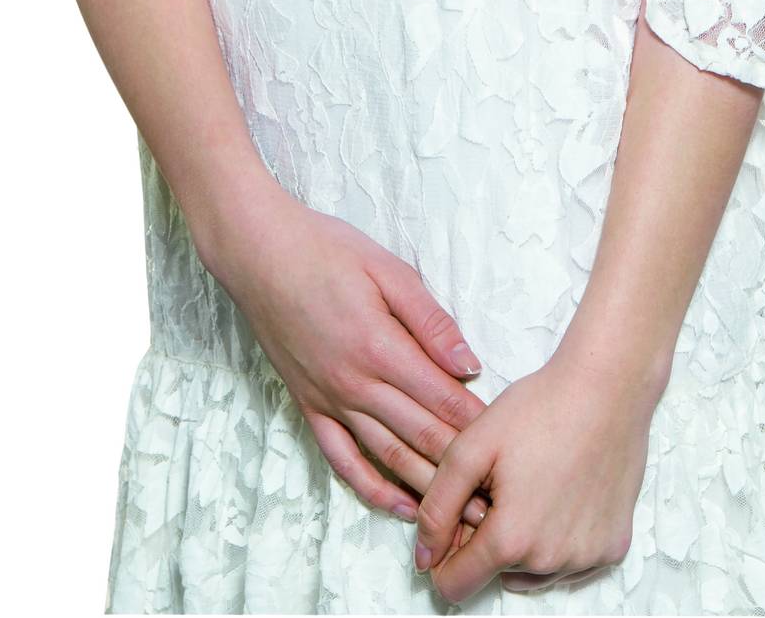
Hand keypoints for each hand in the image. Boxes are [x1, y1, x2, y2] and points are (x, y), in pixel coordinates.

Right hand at [210, 190, 491, 531]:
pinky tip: (398, 506)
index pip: (440, 397)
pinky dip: (372, 488)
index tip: (506, 444)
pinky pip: (342, 459)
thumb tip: (468, 363)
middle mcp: (355, 383)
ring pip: (386, 455)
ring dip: (425, 487)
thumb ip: (430, 320)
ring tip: (459, 514)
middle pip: (419, 435)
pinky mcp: (309, 406)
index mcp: (379, 346)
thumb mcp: (386, 269)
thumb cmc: (325, 250)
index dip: (476, 424)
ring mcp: (329, 399)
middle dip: (461, 468)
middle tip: (495, 498)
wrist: (258, 253)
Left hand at [413, 344, 658, 600]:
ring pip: (534, 572)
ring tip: (534, 486)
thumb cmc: (541, 408)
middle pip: (497, 574)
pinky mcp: (614, 547)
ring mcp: (587, 558)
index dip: (444, 555)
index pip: (456, 584)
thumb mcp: (472, 446)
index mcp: (511, 539)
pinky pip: (571, 562)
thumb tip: (424, 558)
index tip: (455, 519)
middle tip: (503, 485)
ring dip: (525, 543)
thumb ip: (438, 506)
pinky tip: (564, 493)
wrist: (608, 387)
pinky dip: (560, 539)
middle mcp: (551, 561)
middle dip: (489, 538)